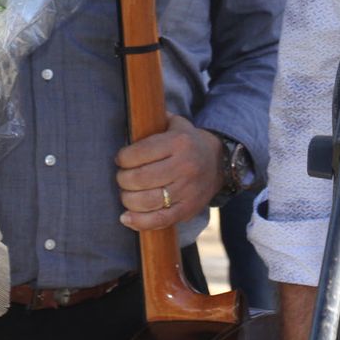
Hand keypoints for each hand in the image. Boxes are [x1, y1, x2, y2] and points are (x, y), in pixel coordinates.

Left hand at [114, 112, 223, 230]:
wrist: (219, 163)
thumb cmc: (187, 143)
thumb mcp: (176, 124)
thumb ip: (155, 120)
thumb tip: (131, 118)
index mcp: (179, 143)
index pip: (140, 153)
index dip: (123, 158)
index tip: (120, 159)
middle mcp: (184, 167)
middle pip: (141, 178)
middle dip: (123, 179)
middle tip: (121, 177)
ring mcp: (187, 191)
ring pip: (147, 201)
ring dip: (128, 199)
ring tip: (125, 194)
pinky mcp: (188, 210)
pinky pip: (160, 220)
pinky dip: (139, 222)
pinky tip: (126, 217)